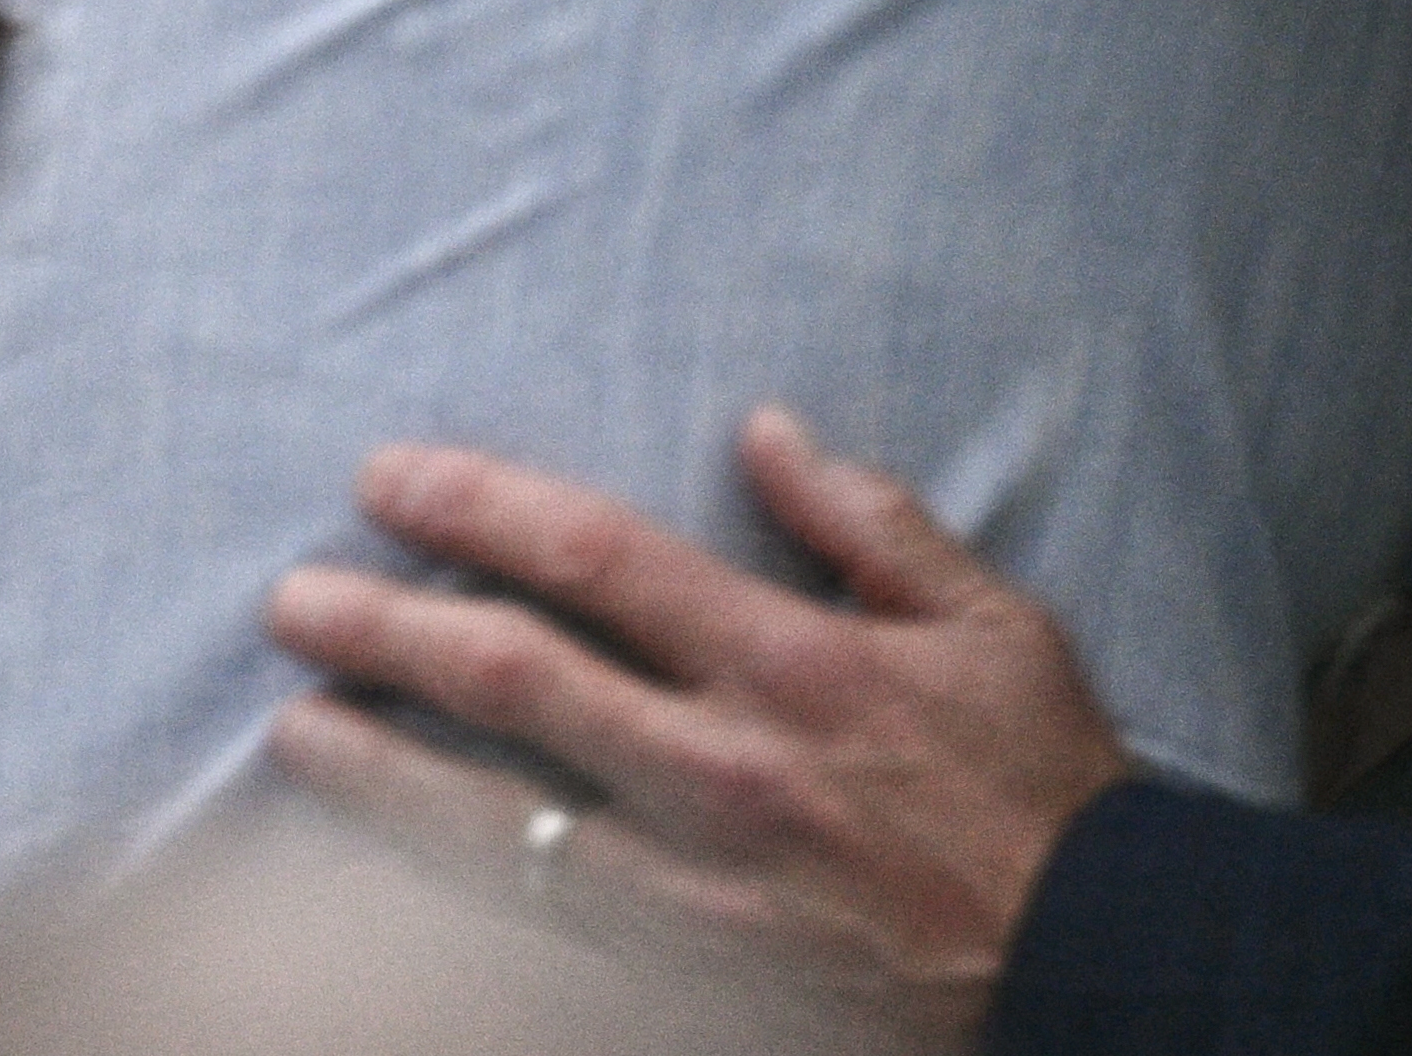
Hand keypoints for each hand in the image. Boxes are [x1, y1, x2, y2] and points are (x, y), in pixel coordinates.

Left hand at [257, 408, 1129, 1047]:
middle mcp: (730, 771)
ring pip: (501, 825)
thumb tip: (767, 431)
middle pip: (513, 680)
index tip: (386, 480)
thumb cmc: (1052, 795)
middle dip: (385, 630)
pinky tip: (384, 879)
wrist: (1120, 977)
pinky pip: (552, 934)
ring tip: (293, 733)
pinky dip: (460, 899)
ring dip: (383, 776)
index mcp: (791, 665)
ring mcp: (710, 890)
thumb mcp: (992, 628)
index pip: (593, 559)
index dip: (475, 508)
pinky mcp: (707, 981)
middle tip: (291, 599)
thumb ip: (870, 522)